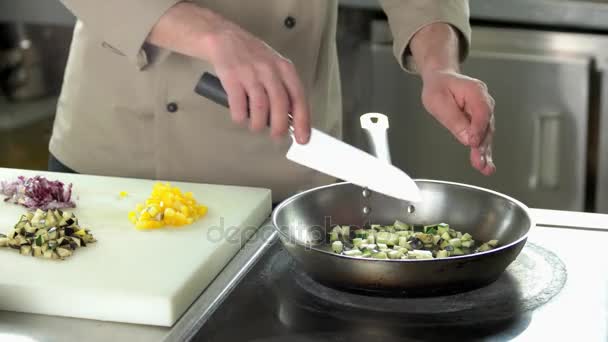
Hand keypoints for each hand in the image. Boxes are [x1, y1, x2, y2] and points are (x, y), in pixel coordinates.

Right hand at [147, 3, 310, 143]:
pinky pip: (239, 105)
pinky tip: (240, 117)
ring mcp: (250, 73)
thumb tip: (291, 119)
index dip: (302, 121)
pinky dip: (240, 117)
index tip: (302, 138)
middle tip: (277, 137)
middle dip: (279, 127)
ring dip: (259, 124)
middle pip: (280, 105)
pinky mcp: (232, 77)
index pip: (299, 97)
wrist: (224, 38)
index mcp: (284, 68)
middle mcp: (270, 70)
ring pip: (260, 108)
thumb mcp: (274, 67)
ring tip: (256, 127)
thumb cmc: (252, 57)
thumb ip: (283, 89)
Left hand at [420, 70, 495, 174]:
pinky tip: (485, 164)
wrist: (440, 79)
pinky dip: (482, 150)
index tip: (473, 143)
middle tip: (480, 162)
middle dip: (483, 146)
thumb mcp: (438, 101)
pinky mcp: (480, 121)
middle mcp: (484, 101)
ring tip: (484, 167)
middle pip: (486, 125)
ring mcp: (484, 111)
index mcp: (475, 91)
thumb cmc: (438, 87)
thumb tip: (467, 138)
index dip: (478, 129)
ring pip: (486, 133)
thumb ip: (453, 120)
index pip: (481, 111)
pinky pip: (482, 136)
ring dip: (484, 152)